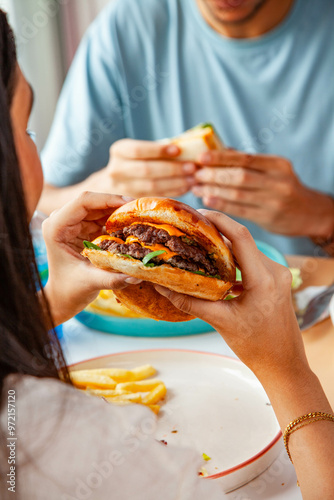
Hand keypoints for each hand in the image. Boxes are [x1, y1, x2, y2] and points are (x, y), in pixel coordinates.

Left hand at [42, 192, 140, 324]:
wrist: (63, 298)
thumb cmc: (70, 290)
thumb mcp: (91, 283)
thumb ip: (113, 278)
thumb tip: (138, 275)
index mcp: (56, 228)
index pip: (83, 202)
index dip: (107, 199)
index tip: (130, 203)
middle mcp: (62, 221)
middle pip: (93, 202)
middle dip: (117, 205)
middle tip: (140, 211)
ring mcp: (73, 223)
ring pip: (99, 209)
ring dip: (119, 212)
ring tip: (139, 218)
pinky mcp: (82, 228)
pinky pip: (102, 218)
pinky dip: (117, 221)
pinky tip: (131, 226)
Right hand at [87, 139, 195, 197]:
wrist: (108, 185)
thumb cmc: (132, 163)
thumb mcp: (137, 151)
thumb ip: (157, 149)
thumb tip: (188, 146)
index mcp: (118, 151)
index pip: (138, 150)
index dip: (158, 150)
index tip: (178, 150)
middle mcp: (116, 170)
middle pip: (147, 170)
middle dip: (172, 169)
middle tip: (192, 167)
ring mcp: (122, 189)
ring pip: (152, 187)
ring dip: (176, 183)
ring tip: (193, 178)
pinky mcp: (131, 203)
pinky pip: (155, 197)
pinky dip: (172, 192)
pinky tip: (186, 188)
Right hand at [155, 209, 308, 382]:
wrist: (283, 364)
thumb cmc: (256, 346)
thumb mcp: (220, 322)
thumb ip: (190, 302)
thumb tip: (162, 286)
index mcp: (264, 279)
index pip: (241, 237)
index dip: (219, 221)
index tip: (197, 214)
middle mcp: (274, 271)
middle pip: (243, 240)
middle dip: (217, 231)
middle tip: (191, 228)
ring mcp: (277, 275)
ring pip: (246, 250)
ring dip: (224, 246)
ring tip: (199, 244)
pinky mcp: (275, 281)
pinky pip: (251, 262)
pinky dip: (233, 260)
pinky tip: (214, 264)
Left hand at [192, 150, 333, 237]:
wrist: (309, 213)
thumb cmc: (283, 188)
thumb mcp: (273, 170)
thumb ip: (248, 162)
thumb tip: (219, 150)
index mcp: (278, 165)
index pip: (245, 158)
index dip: (221, 157)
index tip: (201, 158)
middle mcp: (278, 182)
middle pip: (239, 176)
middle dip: (214, 175)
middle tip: (196, 174)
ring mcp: (274, 201)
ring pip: (237, 194)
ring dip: (213, 190)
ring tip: (196, 188)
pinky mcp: (269, 218)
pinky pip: (240, 210)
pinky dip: (221, 204)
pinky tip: (207, 200)